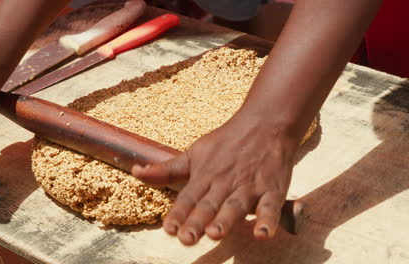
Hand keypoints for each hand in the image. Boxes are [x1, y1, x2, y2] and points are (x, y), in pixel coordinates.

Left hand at [132, 116, 298, 244]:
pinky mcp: (272, 189)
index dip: (178, 213)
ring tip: (215, 233)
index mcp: (205, 175)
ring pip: (235, 205)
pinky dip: (268, 220)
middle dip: (197, 222)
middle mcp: (224, 182)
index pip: (188, 197)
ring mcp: (249, 186)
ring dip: (226, 219)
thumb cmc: (226, 142)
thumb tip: (136, 172)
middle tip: (187, 238)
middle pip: (209, 204)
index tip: (169, 229)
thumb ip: (167, 170)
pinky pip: (271, 206)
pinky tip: (263, 233)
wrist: (265, 123)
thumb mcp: (193, 153)